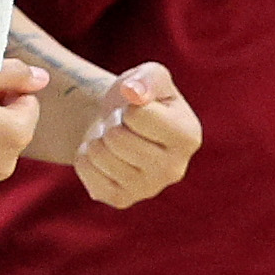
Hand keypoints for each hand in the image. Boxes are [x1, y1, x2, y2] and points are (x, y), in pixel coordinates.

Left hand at [71, 62, 200, 208]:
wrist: (116, 124)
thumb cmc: (137, 98)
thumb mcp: (149, 75)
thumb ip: (148, 77)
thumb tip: (133, 93)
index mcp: (188, 137)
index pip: (138, 115)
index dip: (128, 106)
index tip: (136, 111)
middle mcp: (174, 170)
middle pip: (117, 137)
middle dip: (111, 123)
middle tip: (121, 126)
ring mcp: (148, 189)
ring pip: (99, 154)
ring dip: (98, 139)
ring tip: (113, 140)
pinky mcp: (121, 199)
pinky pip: (85, 170)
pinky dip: (85, 156)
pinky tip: (104, 157)